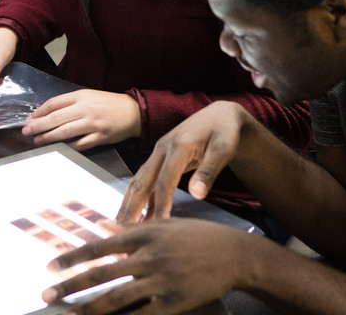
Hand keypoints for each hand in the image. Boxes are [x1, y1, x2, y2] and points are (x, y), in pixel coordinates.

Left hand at [21, 89, 140, 150]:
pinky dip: (69, 146)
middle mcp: (86, 109)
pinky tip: (60, 148)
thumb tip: (48, 113)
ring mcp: (93, 123)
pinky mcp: (101, 137)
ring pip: (66, 131)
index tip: (30, 118)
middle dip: (39, 125)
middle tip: (26, 130)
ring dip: (49, 136)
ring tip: (37, 140)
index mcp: (81, 96)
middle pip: (57, 117)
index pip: (55, 103)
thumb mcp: (88, 97)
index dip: (40, 111)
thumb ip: (70, 103)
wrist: (133, 111)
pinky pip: (81, 143)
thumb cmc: (108, 104)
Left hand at [42, 218, 250, 314]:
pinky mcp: (172, 302)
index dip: (72, 257)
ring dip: (86, 308)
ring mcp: (159, 280)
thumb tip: (102, 227)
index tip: (50, 266)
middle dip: (70, 285)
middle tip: (46, 295)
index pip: (98, 246)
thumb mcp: (164, 224)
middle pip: (100, 273)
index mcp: (143, 234)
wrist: (232, 253)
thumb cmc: (197, 235)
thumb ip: (133, 228)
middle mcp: (147, 255)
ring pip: (115, 297)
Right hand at [117, 101, 247, 221]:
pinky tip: (136, 215)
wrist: (219, 115)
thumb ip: (209, 171)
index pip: (164, 181)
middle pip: (142, 181)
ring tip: (120, 227)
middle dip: (131, 207)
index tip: (156, 227)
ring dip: (129, 203)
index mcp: (177, 147)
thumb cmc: (224, 132)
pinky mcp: (159, 158)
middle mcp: (161, 149)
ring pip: (139, 180)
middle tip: (122, 232)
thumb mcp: (223, 149)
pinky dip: (138, 197)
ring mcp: (158, 152)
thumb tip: (197, 195)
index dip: (160, 205)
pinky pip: (145, 179)